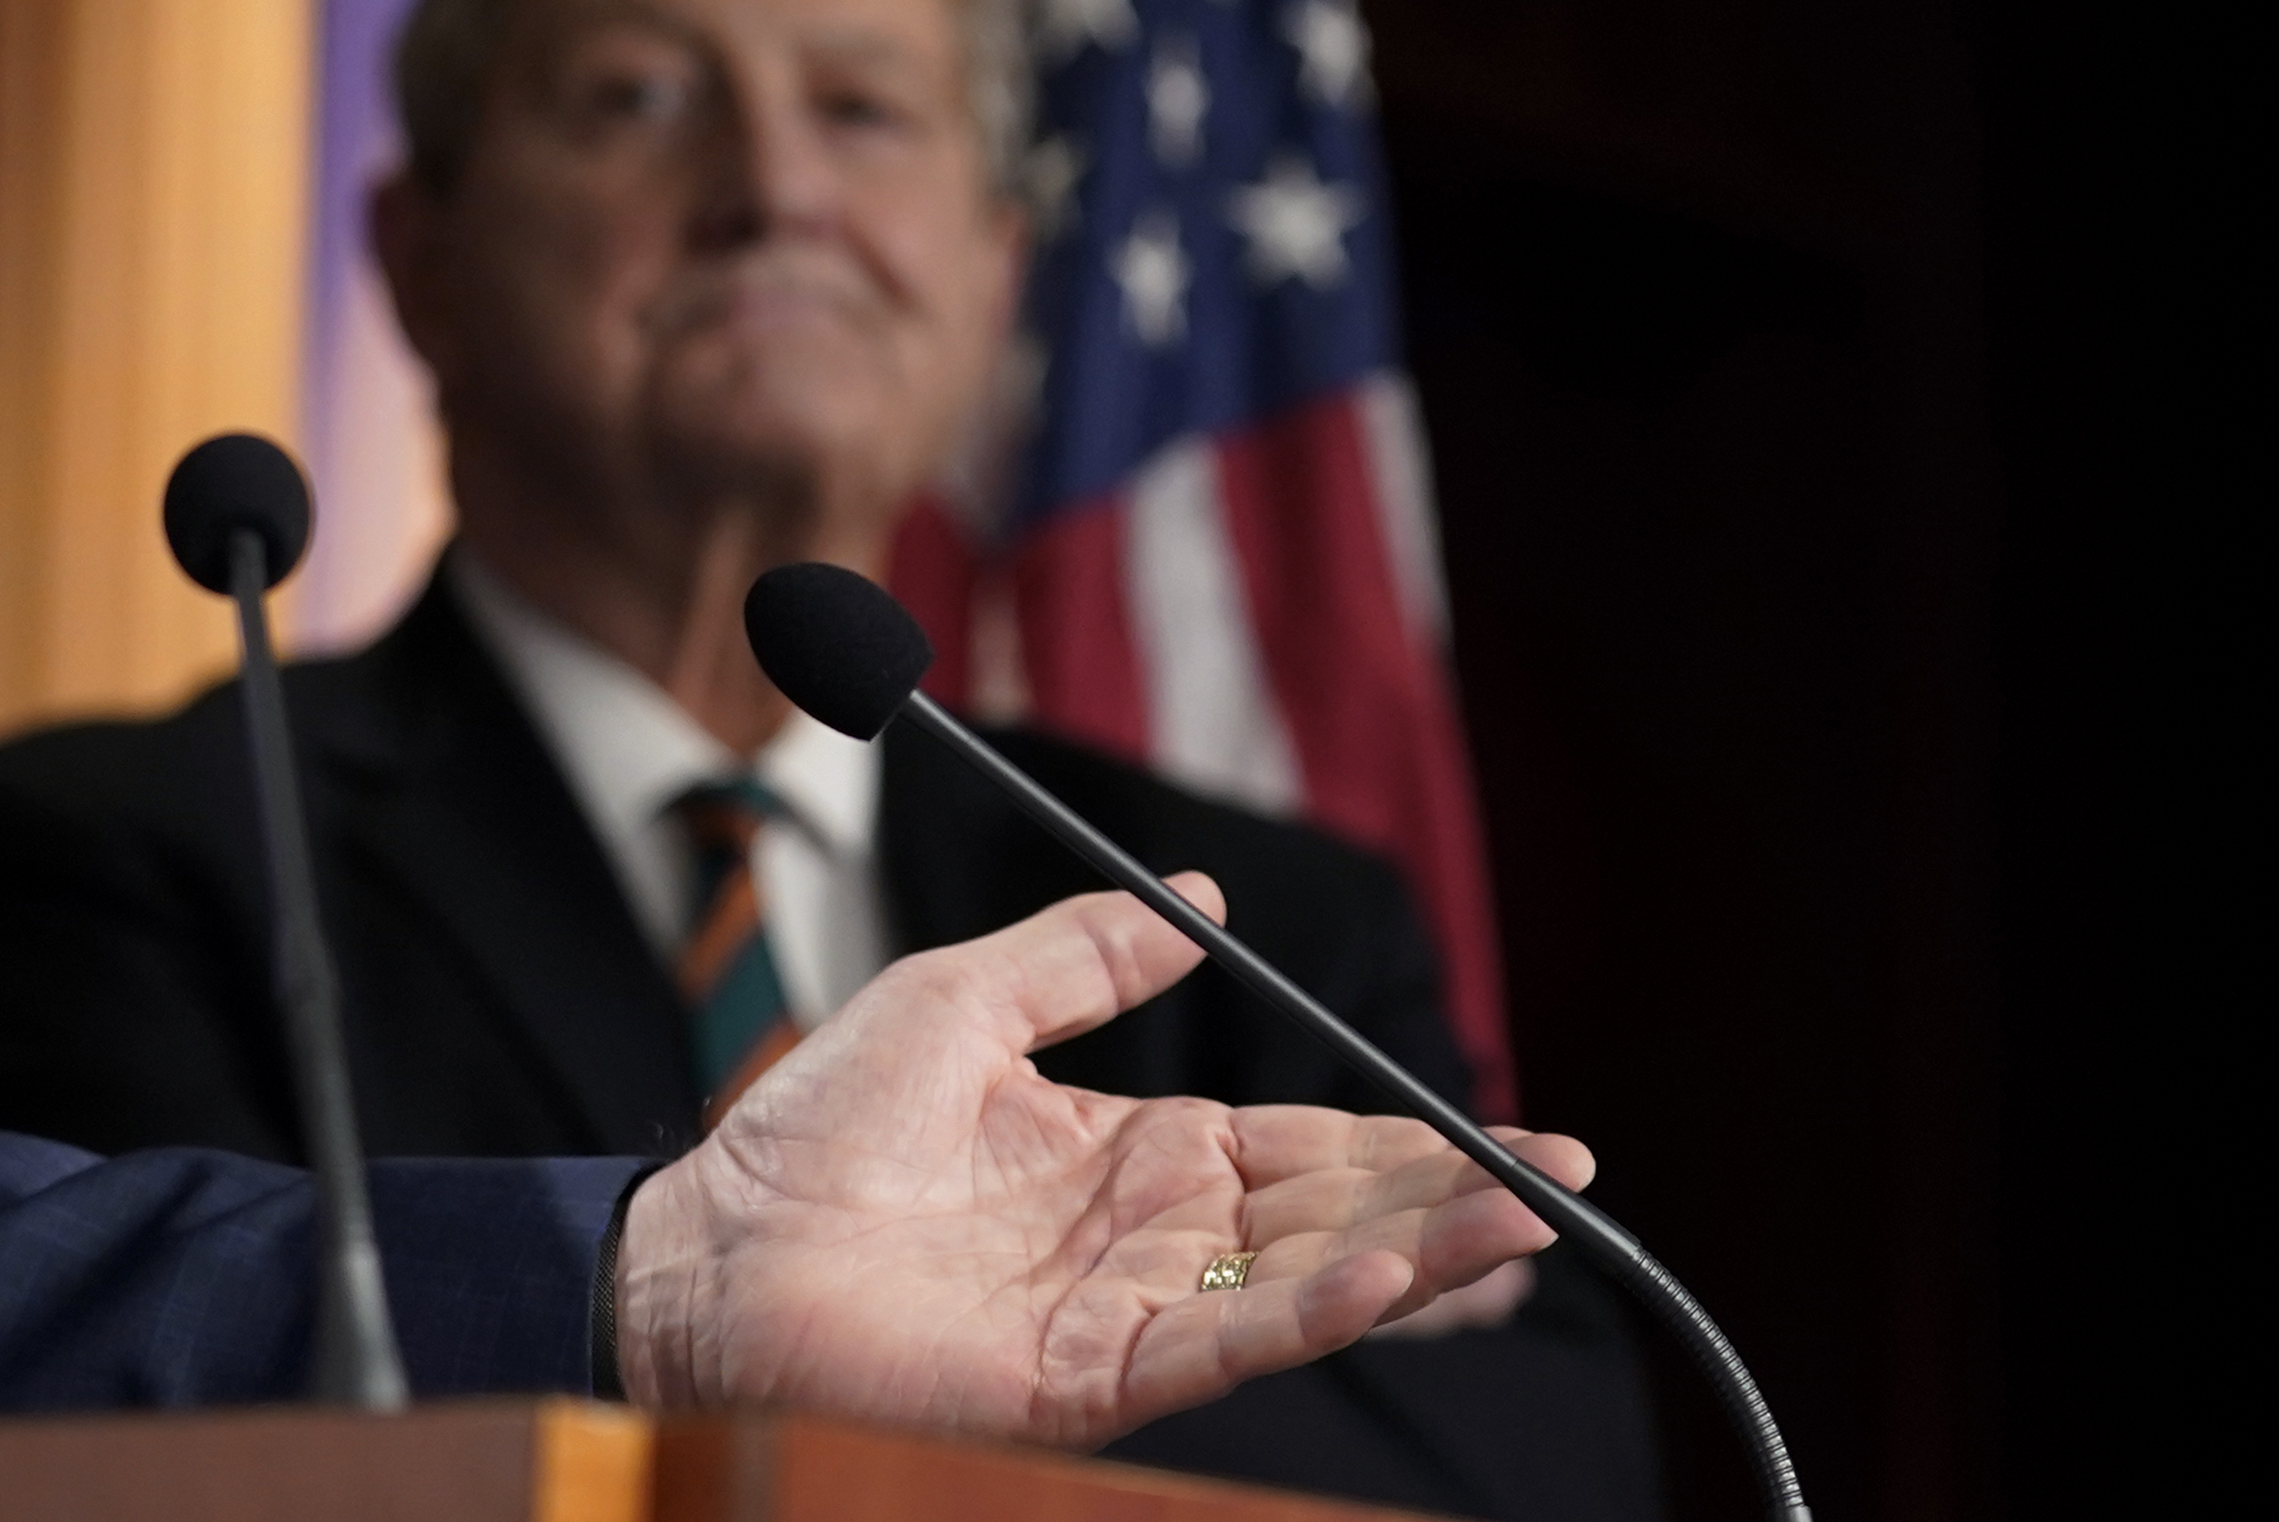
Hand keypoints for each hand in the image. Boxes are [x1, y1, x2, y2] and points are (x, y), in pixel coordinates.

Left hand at [609, 877, 1587, 1445]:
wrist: (708, 1242)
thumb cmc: (810, 1130)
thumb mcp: (959, 1000)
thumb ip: (1082, 957)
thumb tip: (1199, 900)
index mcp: (1134, 1150)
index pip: (1306, 1144)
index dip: (1407, 1138)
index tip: (1513, 1132)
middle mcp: (1153, 1237)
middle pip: (1336, 1212)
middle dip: (1453, 1200)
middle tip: (1570, 1181)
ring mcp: (1130, 1313)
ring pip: (1306, 1281)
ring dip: (1422, 1256)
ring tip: (1530, 1225)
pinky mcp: (1088, 1378)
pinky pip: (1224, 1342)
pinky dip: (1312, 1309)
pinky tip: (1388, 1273)